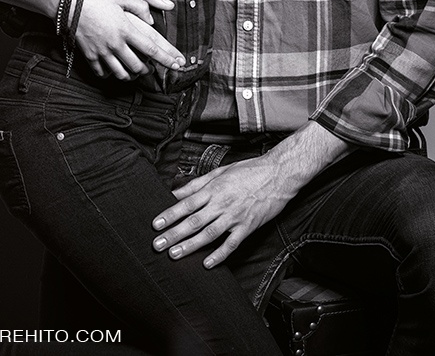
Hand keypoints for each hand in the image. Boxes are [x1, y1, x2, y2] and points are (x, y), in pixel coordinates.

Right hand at [74, 0, 184, 79]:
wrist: (67, 3)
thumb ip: (140, 5)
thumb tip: (152, 18)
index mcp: (127, 29)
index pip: (152, 49)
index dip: (167, 59)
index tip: (178, 66)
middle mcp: (116, 44)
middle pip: (137, 66)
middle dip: (147, 70)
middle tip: (151, 69)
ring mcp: (101, 51)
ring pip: (120, 72)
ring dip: (130, 75)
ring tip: (134, 73)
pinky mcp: (89, 54)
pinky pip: (101, 72)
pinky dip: (109, 74)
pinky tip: (113, 71)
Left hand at [152, 156, 290, 267]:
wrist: (278, 174)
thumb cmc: (249, 171)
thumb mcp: (220, 172)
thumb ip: (198, 184)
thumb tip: (177, 191)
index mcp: (214, 189)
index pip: (187, 203)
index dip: (170, 214)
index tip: (156, 224)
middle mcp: (222, 203)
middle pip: (193, 221)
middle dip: (173, 234)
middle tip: (158, 244)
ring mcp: (235, 217)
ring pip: (209, 234)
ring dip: (190, 246)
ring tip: (174, 254)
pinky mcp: (247, 227)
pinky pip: (231, 244)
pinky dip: (219, 255)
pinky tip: (207, 263)